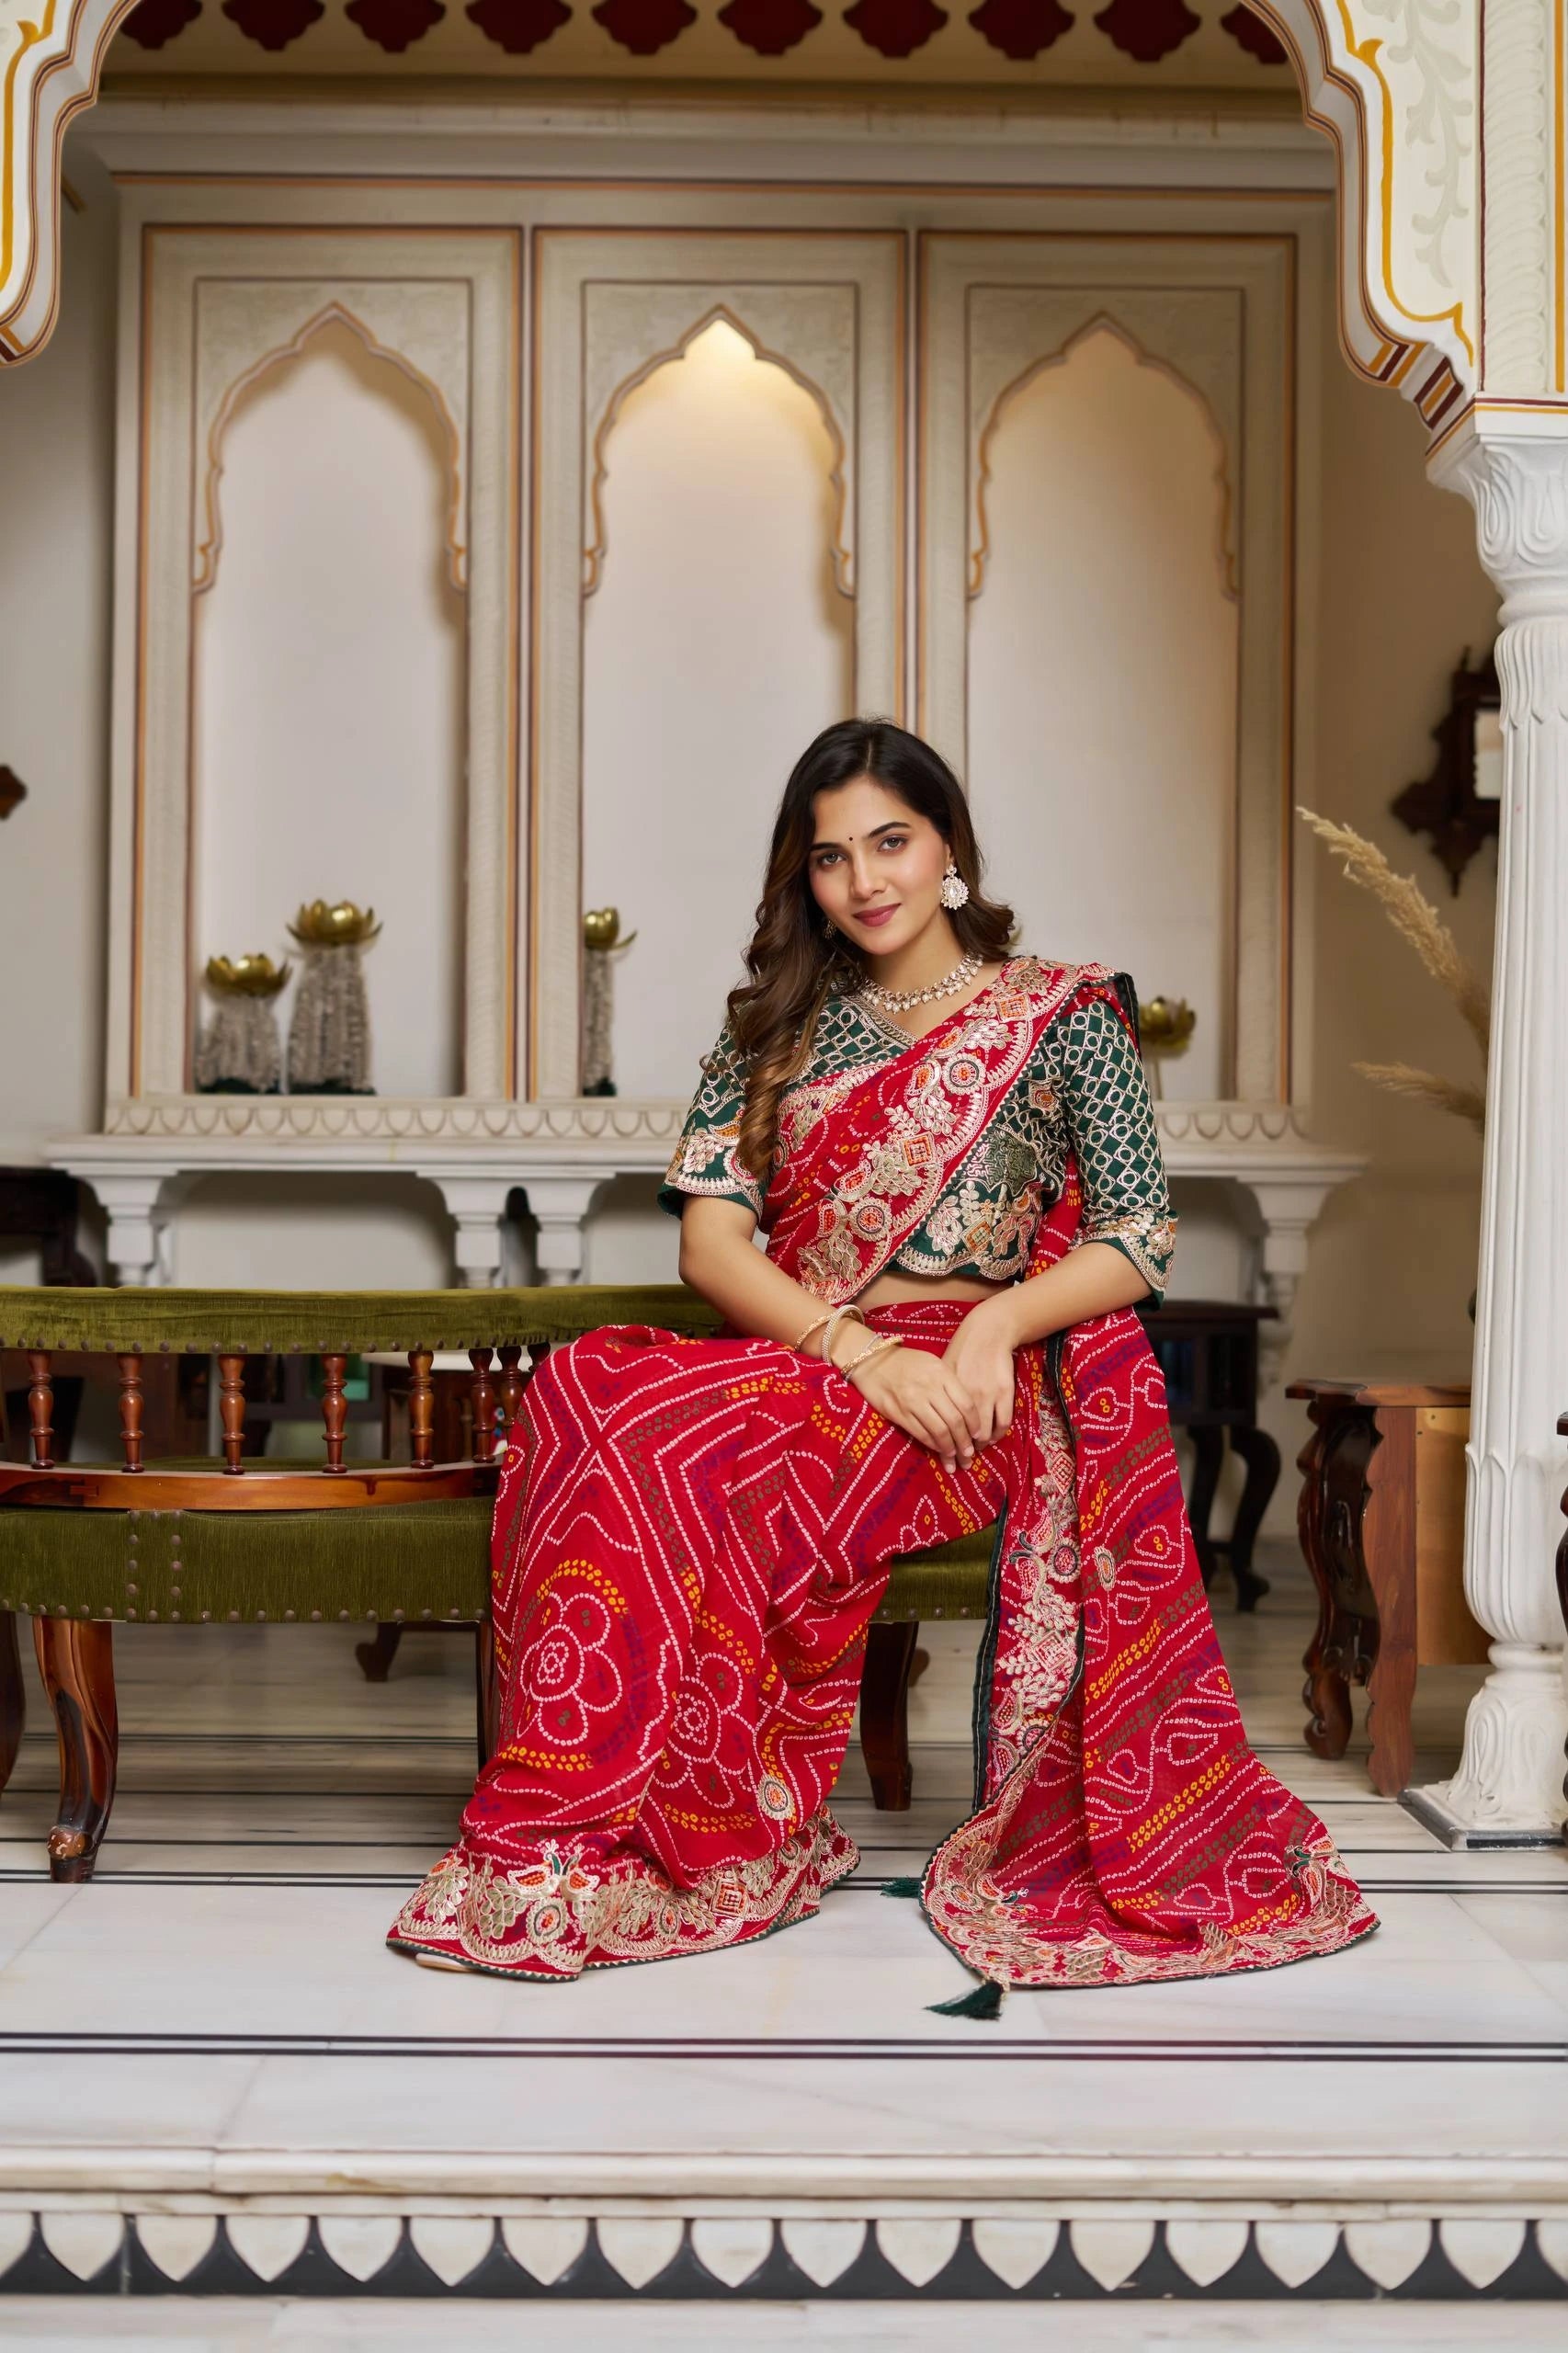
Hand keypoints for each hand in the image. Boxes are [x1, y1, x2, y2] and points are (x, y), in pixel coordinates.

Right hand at [839, 1340, 986, 1472]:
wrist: (873, 1360)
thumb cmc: (908, 1362)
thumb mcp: (934, 1363)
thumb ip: (950, 1383)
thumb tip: (968, 1412)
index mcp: (941, 1373)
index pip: (966, 1404)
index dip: (975, 1424)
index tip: (979, 1435)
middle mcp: (929, 1388)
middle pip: (955, 1421)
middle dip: (964, 1442)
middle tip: (969, 1454)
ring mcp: (913, 1402)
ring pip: (939, 1431)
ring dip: (950, 1448)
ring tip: (956, 1458)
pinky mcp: (898, 1413)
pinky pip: (921, 1434)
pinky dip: (933, 1445)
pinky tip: (939, 1450)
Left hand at [936, 1300, 1018, 1449]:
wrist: (988, 1332)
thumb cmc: (961, 1349)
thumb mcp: (941, 1370)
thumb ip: (935, 1393)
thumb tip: (924, 1415)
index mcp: (945, 1391)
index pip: (943, 1429)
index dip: (945, 1448)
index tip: (947, 1458)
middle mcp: (965, 1396)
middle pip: (963, 1436)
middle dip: (963, 1453)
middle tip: (962, 1461)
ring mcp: (987, 1395)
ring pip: (984, 1433)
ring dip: (980, 1446)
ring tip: (976, 1449)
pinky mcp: (1005, 1392)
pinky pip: (1003, 1423)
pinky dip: (997, 1434)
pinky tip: (992, 1436)